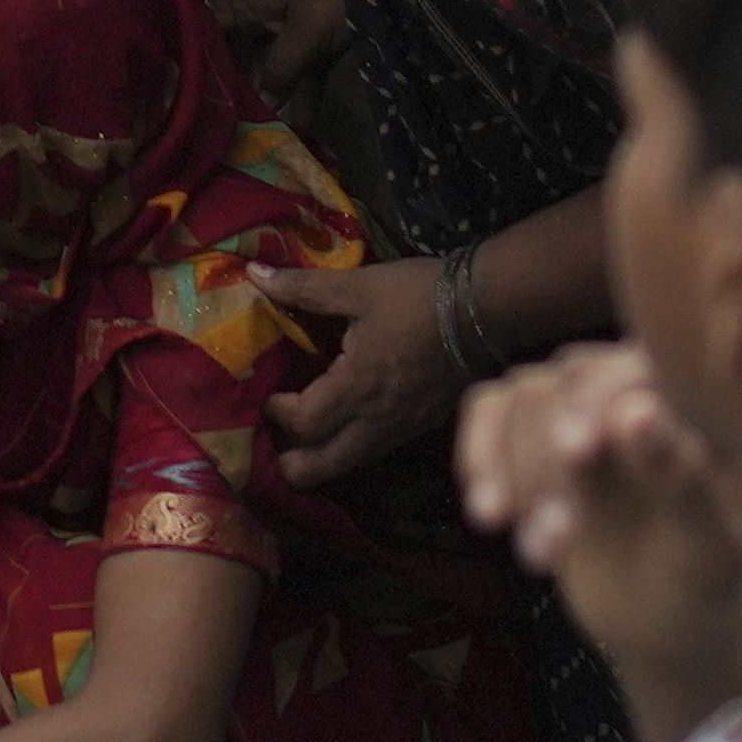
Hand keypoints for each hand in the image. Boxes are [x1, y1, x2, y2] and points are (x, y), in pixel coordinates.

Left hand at [260, 243, 474, 495]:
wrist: (488, 311)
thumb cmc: (419, 297)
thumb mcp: (359, 287)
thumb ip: (304, 287)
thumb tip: (254, 274)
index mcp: (357, 387)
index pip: (303, 425)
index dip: (279, 415)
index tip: (273, 395)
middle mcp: (377, 421)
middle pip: (321, 468)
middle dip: (292, 462)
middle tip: (280, 437)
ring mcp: (402, 429)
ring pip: (350, 465)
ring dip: (321, 458)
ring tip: (307, 434)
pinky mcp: (420, 427)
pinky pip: (375, 452)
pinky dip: (351, 449)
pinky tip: (347, 424)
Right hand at [455, 342, 741, 710]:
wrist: (669, 620)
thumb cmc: (706, 580)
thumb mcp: (708, 544)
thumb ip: (680, 477)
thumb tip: (634, 411)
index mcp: (695, 402)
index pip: (631, 372)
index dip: (596, 404)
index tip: (574, 453)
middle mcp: (635, 389)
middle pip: (568, 381)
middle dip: (553, 460)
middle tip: (563, 534)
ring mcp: (581, 408)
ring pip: (523, 398)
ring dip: (518, 476)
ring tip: (544, 553)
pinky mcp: (536, 433)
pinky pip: (490, 412)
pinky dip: (480, 459)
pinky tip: (491, 516)